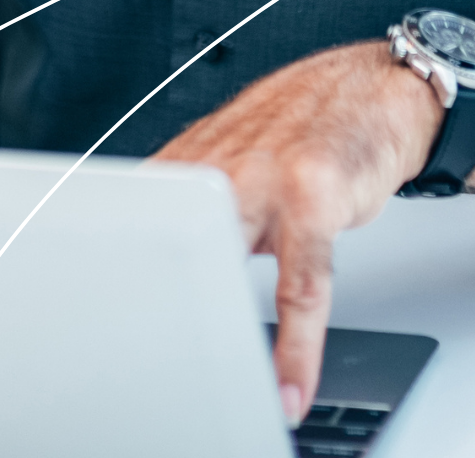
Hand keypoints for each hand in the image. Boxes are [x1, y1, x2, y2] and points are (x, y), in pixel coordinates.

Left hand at [150, 45, 438, 423]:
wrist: (372, 89)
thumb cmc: (301, 130)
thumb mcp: (233, 156)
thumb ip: (195, 202)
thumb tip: (154, 264)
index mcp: (191, 163)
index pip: (134, 224)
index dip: (115, 270)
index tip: (102, 315)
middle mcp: (219, 166)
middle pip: (167, 242)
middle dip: (153, 298)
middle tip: (149, 355)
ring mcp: (266, 177)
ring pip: (226, 265)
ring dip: (224, 334)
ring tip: (223, 386)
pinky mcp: (315, 197)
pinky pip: (301, 288)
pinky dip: (296, 349)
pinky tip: (291, 385)